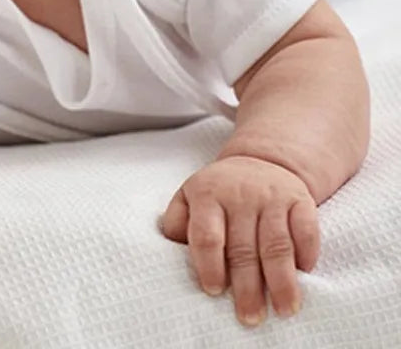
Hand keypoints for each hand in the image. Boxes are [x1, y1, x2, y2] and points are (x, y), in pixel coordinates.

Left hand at [158, 155, 319, 326]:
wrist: (260, 161)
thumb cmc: (219, 192)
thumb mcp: (189, 197)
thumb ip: (177, 223)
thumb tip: (171, 252)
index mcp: (207, 195)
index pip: (206, 235)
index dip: (210, 266)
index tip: (214, 291)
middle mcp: (239, 195)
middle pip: (243, 248)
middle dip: (247, 287)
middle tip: (250, 318)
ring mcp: (271, 196)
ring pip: (277, 244)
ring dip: (282, 281)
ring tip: (284, 310)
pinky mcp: (300, 200)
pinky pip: (306, 230)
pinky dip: (307, 255)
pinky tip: (304, 275)